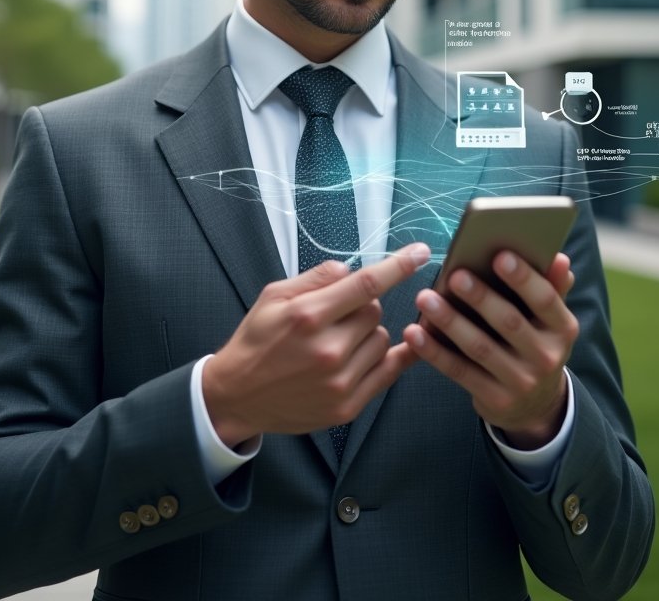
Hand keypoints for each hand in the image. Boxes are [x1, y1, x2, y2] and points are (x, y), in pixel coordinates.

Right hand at [203, 242, 429, 447]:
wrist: (237, 396)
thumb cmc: (255, 340)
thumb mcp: (273, 297)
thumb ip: (315, 278)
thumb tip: (350, 269)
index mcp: (308, 316)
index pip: (365, 284)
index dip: (398, 265)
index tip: (421, 252)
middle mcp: (328, 350)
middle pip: (375, 311)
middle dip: (363, 305)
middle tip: (338, 313)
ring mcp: (340, 382)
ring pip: (382, 339)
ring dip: (369, 333)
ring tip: (340, 340)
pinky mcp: (348, 406)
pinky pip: (388, 372)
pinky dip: (392, 356)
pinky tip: (396, 348)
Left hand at [404, 251, 578, 448]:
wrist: (536, 405)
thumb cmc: (535, 342)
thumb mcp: (549, 319)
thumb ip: (551, 287)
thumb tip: (558, 258)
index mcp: (562, 328)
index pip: (546, 300)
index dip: (524, 278)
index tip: (500, 255)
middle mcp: (546, 356)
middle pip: (509, 322)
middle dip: (481, 297)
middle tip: (455, 276)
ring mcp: (520, 381)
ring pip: (480, 348)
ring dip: (450, 322)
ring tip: (425, 298)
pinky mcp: (495, 399)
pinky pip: (460, 371)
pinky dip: (434, 352)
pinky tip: (415, 333)